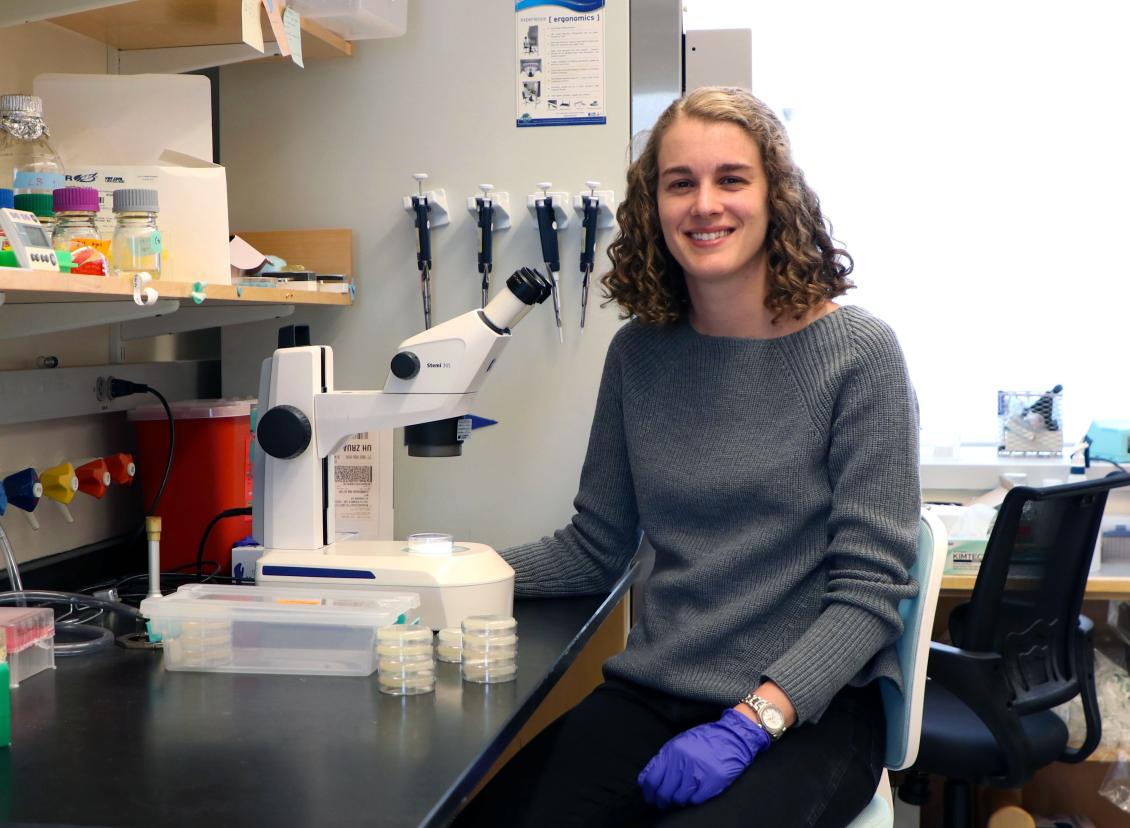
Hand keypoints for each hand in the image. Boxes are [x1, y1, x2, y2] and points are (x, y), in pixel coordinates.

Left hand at [637, 709, 770, 808]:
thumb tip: (645, 780)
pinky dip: (693, 800)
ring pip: (679, 798)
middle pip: (664, 792)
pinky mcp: (713, 780)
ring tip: (682, 797)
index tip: (651, 797)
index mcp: (672, 751)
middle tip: (664, 803)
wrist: (732, 737)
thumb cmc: (704, 740)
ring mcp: (698, 771)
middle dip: (662, 801)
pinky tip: (695, 794)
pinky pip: (696, 800)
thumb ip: (662, 760)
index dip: (649, 793)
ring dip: (678, 801)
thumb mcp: (679, 743)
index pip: (651, 779)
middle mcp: (683, 761)